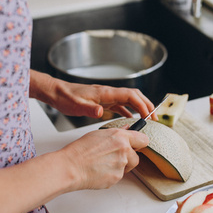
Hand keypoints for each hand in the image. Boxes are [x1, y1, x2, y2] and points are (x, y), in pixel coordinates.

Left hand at [31, 70, 154, 119]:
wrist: (57, 93)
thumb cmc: (66, 98)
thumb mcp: (76, 106)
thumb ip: (90, 109)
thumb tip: (101, 112)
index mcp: (106, 93)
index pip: (130, 95)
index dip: (142, 104)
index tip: (149, 115)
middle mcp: (109, 93)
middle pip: (134, 95)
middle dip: (147, 104)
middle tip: (155, 118)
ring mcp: (107, 96)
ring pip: (129, 99)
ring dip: (140, 107)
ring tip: (148, 119)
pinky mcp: (103, 101)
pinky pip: (120, 105)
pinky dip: (129, 110)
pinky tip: (131, 119)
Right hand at [62, 128, 148, 189]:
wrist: (71, 167)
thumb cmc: (80, 150)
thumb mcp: (99, 134)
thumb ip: (117, 133)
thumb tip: (127, 129)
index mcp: (120, 136)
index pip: (143, 139)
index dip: (139, 144)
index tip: (136, 146)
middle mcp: (123, 149)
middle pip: (137, 157)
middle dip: (128, 159)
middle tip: (114, 158)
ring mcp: (121, 165)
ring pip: (127, 168)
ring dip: (119, 167)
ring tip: (102, 164)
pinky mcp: (117, 177)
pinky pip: (118, 176)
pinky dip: (111, 175)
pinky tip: (99, 171)